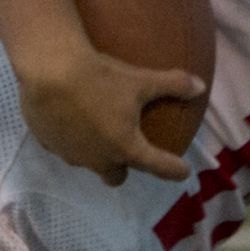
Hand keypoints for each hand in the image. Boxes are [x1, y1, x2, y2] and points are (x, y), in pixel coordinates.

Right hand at [15, 43, 202, 186]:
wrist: (49, 72)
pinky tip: (68, 119)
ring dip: (95, 152)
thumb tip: (201, 86)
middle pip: (115, 177)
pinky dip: (70, 138)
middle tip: (126, 149)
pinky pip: (64, 148)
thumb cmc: (100, 78)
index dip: (174, 170)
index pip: (157, 166)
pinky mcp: (49, 145)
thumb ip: (173, 85)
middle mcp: (99, 159)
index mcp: (125, 147)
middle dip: (123, 168)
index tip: (183, 171)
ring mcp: (71, 155)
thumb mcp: (141, 80)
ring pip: (89, 163)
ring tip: (93, 127)